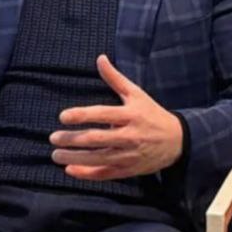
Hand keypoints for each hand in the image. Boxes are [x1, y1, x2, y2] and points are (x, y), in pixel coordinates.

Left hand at [49, 54, 182, 180]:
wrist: (178, 141)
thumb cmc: (152, 114)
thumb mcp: (137, 94)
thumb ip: (115, 78)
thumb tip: (100, 58)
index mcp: (131, 115)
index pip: (103, 114)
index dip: (82, 115)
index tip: (63, 116)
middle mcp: (130, 136)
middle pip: (97, 139)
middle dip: (73, 139)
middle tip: (53, 138)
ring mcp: (129, 155)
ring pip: (98, 159)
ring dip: (75, 158)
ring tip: (56, 155)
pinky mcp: (129, 170)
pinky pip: (106, 174)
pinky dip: (88, 174)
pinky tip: (70, 170)